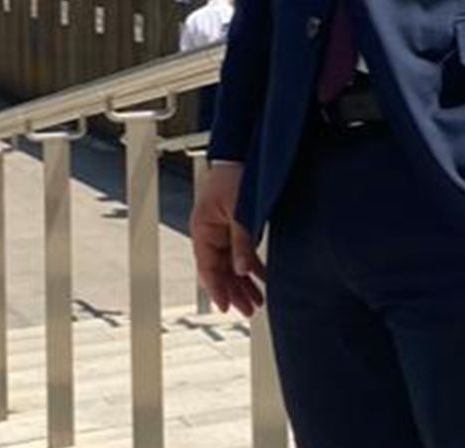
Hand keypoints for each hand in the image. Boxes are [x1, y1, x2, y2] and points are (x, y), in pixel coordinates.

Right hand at [192, 162, 265, 315]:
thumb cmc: (234, 176)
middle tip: (249, 309)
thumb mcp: (240, 211)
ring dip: (243, 282)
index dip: (216, 288)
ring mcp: (222, 230)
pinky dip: (251, 266)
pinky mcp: (236, 226)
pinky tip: (262, 278)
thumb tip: (242, 270)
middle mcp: (210, 232)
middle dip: (233, 291)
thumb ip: (241, 241)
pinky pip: (241, 252)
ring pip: (231, 264)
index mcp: (202, 228)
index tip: (225, 306)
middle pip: (219, 270)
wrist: (242, 154)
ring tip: (257, 301)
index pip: (206, 266)